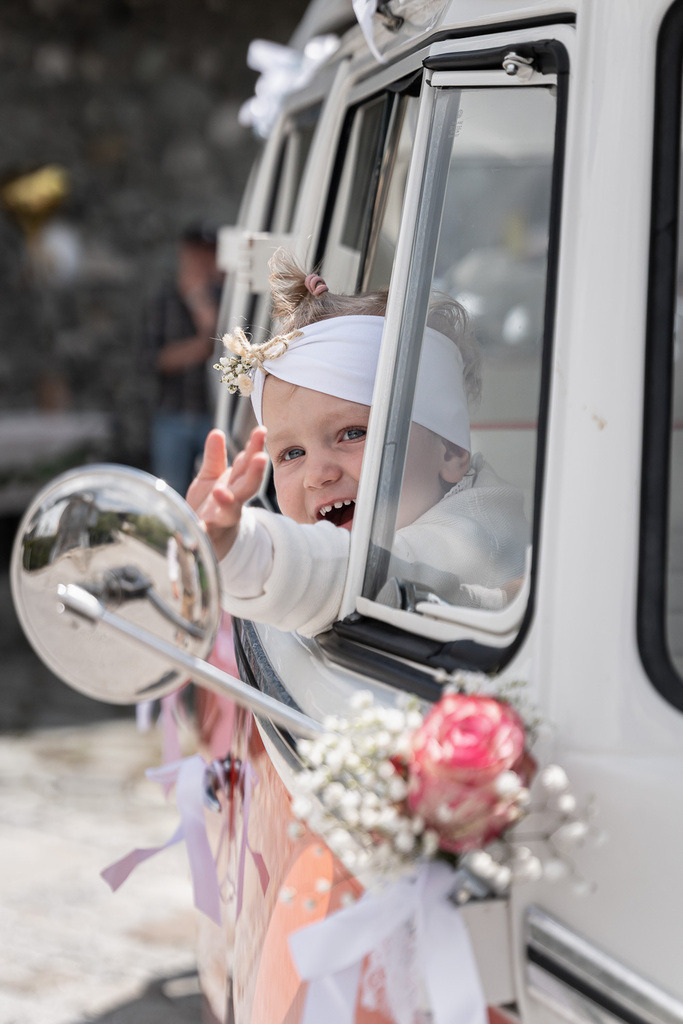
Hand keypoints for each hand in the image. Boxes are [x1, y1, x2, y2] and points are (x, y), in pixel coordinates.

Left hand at [186, 426, 267, 560]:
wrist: (207, 543)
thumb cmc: (209, 507)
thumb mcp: (211, 479)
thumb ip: (214, 458)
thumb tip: (217, 431)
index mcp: (234, 484)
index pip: (247, 463)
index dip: (254, 448)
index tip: (261, 431)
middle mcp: (233, 501)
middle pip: (247, 486)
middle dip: (254, 473)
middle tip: (260, 458)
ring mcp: (222, 520)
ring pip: (228, 511)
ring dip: (227, 502)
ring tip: (220, 492)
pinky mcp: (208, 536)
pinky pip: (206, 534)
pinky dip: (203, 531)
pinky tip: (199, 526)